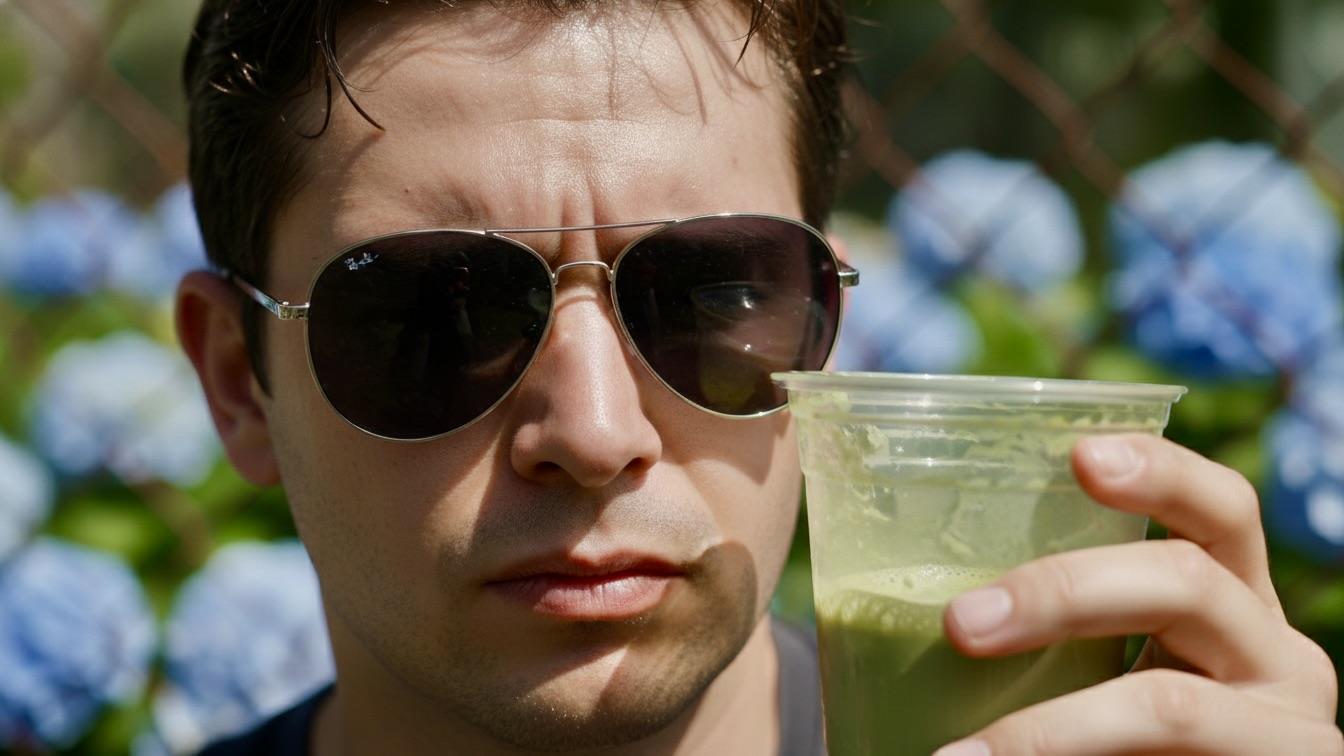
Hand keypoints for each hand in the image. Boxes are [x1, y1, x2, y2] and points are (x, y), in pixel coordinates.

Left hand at [933, 434, 1342, 754]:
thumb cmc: (1127, 738)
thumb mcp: (1107, 669)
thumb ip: (1064, 628)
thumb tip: (943, 602)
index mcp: (1233, 600)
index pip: (1220, 510)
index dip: (1161, 472)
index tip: (1081, 455)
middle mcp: (1275, 651)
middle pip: (1186, 582)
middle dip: (1062, 592)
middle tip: (961, 623)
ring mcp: (1286, 729)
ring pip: (1166, 705)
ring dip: (1048, 729)